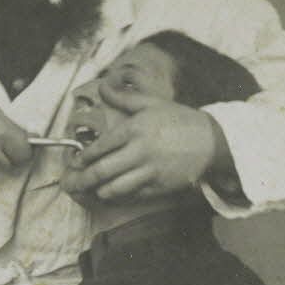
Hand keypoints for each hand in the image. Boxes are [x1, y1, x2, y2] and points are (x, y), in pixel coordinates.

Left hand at [60, 84, 229, 200]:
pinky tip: (112, 193)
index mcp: (135, 129)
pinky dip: (118, 197)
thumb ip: (124, 97)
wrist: (213, 141)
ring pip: (113, 189)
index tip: (76, 161)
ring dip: (99, 190)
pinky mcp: (159, 187)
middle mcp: (140, 151)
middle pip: (100, 171)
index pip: (99, 147)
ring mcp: (149, 171)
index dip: (83, 157)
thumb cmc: (179, 120)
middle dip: (81, 180)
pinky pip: (130, 196)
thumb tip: (102, 87)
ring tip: (92, 189)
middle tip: (70, 183)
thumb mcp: (152, 104)